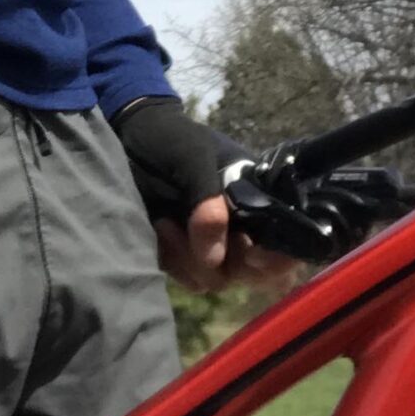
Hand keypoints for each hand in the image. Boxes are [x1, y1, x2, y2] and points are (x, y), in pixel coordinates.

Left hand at [108, 100, 306, 298]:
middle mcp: (242, 226)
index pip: (287, 240)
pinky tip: (158, 230)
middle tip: (197, 236)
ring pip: (218, 279)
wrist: (127, 136)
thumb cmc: (167, 138)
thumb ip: (206, 199)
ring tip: (167, 222)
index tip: (250, 254)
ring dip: (192, 260)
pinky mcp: (185, 254)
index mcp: (258, 198)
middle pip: (256, 272)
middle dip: (230, 264)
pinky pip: (188, 278)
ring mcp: (213, 243)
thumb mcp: (190, 156)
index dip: (277, 257)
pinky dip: (173, 261)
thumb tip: (215, 257)